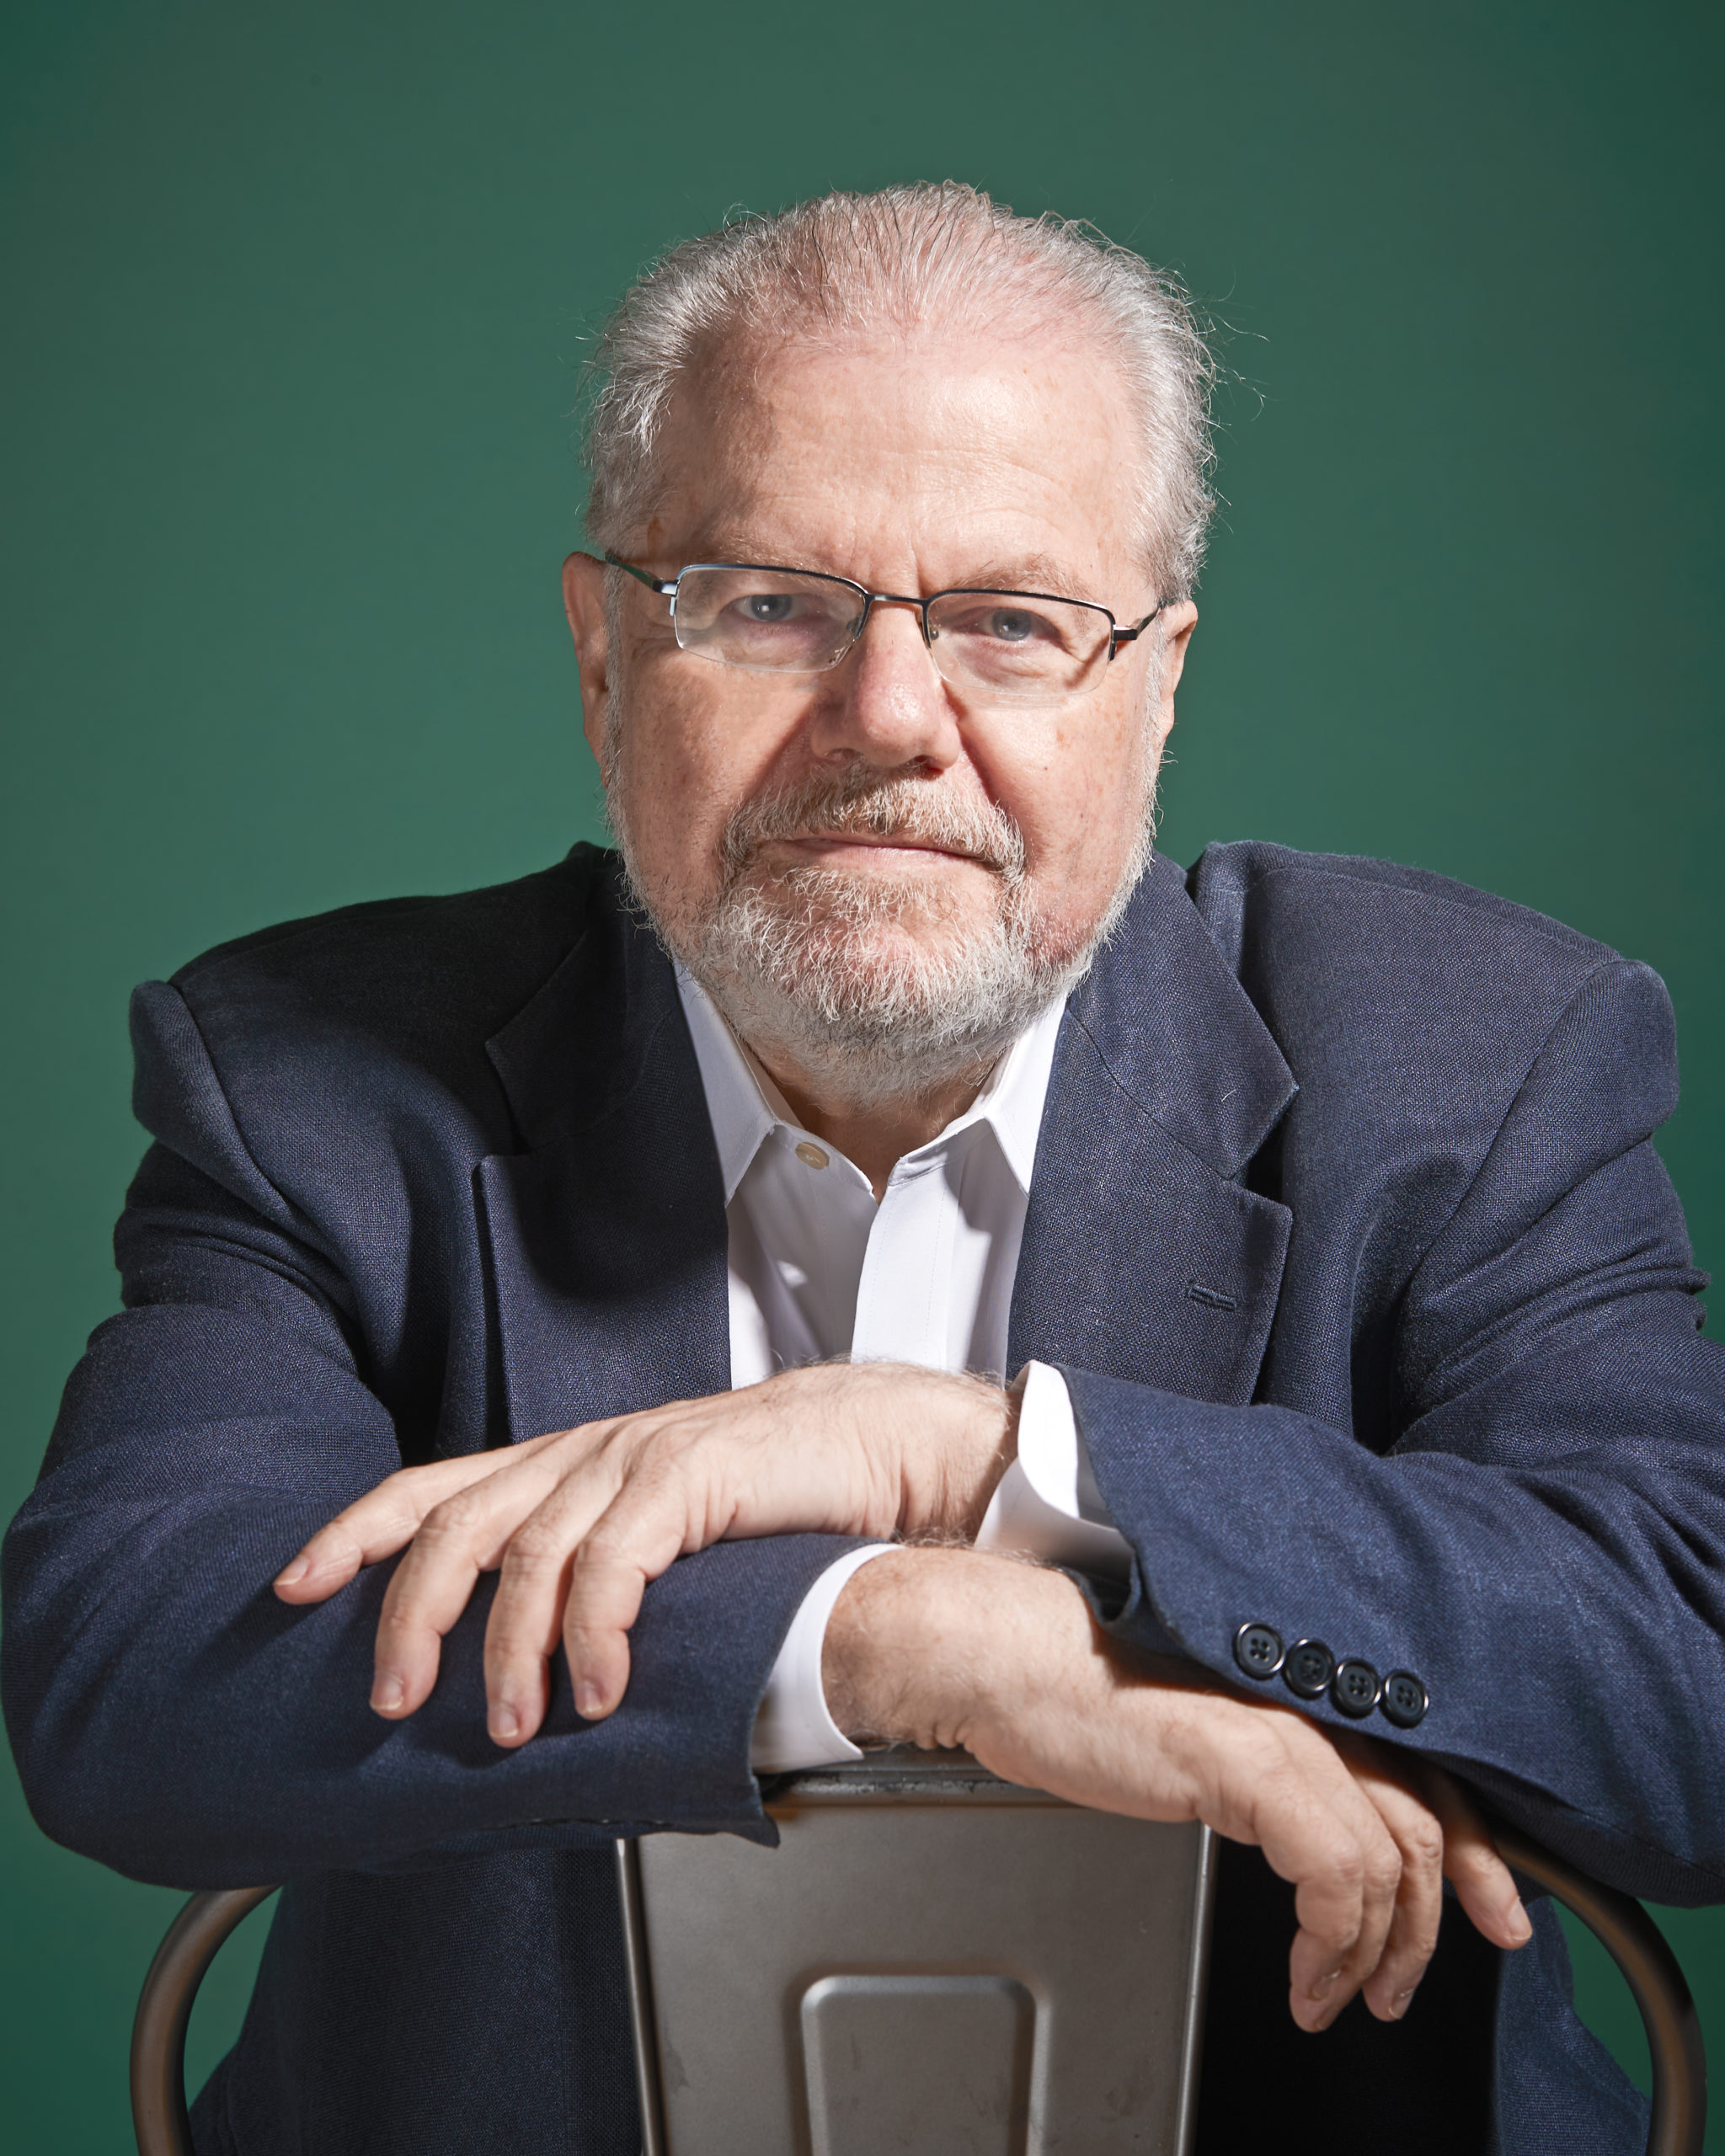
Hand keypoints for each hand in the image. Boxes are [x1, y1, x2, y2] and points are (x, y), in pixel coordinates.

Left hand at [273, 1363, 1014, 1743]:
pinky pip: (616, 1563)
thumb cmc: (767, 1498)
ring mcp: (633, 1458)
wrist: (871, 1443)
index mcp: (562, 1462)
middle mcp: (583, 1451)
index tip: (294, 1587)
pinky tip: (600, 1689)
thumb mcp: (656, 1531)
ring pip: (529, 1552)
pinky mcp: (690, 1475)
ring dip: (508, 1652)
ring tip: (508, 1728)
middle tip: (390, 1697)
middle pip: (456, 1523)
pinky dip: (596, 1635)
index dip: (355, 1532)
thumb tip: (532, 1667)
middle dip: (408, 1612)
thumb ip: (592, 1572)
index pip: (431, 1486)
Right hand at [825, 1547, 1532, 2031]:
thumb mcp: (1197, 1733)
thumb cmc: (1079, 1690)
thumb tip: (1305, 1834)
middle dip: (1446, 1916)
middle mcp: (1310, 1700)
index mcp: (1303, 1688)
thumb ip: (1264, 1766)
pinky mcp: (1250, 1761)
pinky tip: (1306, 1975)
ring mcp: (1285, 1727)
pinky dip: (1334, 1940)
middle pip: (1427, 1819)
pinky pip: (1335, 1872)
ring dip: (1375, 1950)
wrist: (1011, 1655)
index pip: (1425, 1770)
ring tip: (1340, 1996)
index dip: (1475, 1852)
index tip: (1497, 1913)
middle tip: (1411, 1986)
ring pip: (1389, 1858)